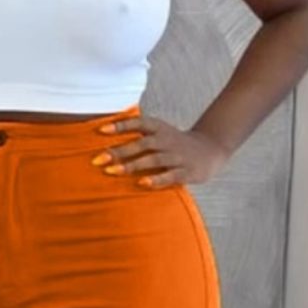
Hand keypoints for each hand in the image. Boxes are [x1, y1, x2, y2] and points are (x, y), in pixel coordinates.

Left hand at [92, 113, 230, 188]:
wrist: (211, 150)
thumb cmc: (176, 144)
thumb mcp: (160, 134)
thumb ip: (139, 135)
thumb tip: (107, 138)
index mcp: (160, 129)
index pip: (138, 123)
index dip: (120, 125)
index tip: (101, 130)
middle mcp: (167, 140)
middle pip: (141, 144)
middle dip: (119, 151)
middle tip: (97, 159)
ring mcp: (177, 156)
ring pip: (153, 159)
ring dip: (132, 166)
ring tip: (112, 172)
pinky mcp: (186, 172)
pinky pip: (170, 176)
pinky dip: (156, 180)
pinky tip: (142, 184)